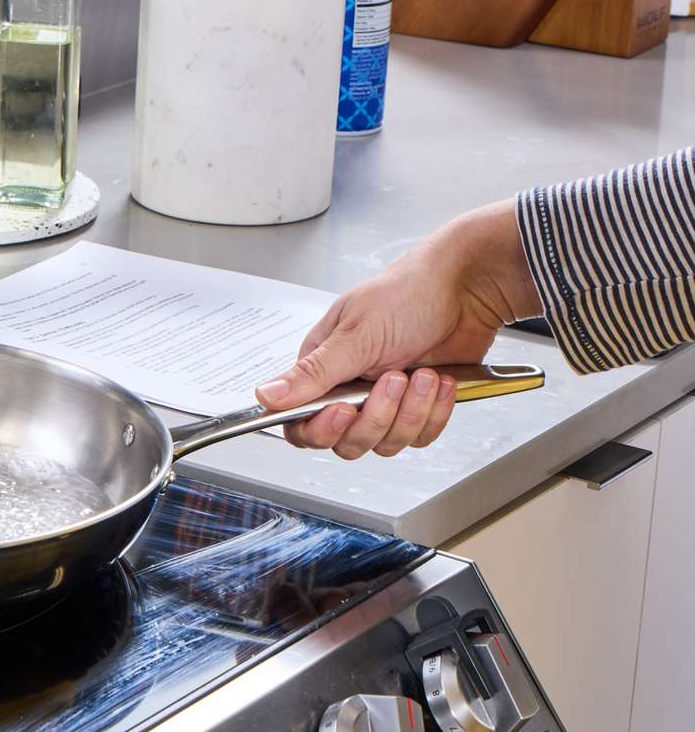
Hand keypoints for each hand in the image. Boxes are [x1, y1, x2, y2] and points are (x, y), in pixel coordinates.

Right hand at [256, 200, 541, 458]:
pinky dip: (434, 412)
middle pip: (345, 441)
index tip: (343, 410)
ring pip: (384, 443)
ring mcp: (385, 402)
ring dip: (410, 412)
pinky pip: (418, 438)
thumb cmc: (409, 294)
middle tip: (393, 379)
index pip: (302, 423)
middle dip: (375, 417)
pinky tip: (441, 381)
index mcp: (323, 369)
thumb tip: (264, 396)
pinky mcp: (418, 409)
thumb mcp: (355, 335)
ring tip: (423, 374)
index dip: (320, 428)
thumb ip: (311, 374)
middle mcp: (349, 389)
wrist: (468, 287)